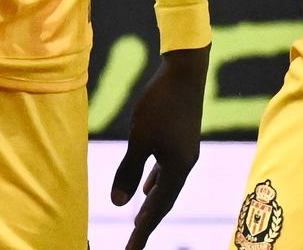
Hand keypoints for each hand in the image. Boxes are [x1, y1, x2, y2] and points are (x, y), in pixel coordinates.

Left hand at [111, 46, 207, 249]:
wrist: (185, 70)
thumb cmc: (160, 103)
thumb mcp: (139, 138)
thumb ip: (128, 171)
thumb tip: (117, 203)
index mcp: (177, 168)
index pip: (157, 209)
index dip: (142, 231)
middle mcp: (185, 164)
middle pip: (165, 200)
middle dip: (148, 222)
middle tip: (134, 241)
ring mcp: (185, 151)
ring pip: (167, 184)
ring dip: (153, 202)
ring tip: (140, 219)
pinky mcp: (182, 138)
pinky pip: (168, 169)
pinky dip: (156, 180)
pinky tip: (148, 182)